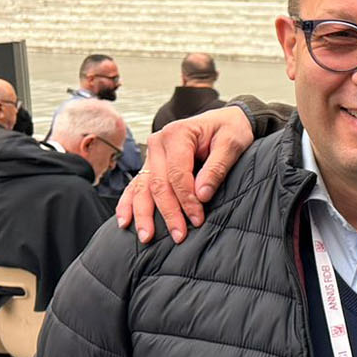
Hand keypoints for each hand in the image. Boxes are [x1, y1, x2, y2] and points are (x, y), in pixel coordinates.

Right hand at [115, 105, 253, 242]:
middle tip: (178, 235)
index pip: (177, 174)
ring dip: (143, 214)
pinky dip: (128, 203)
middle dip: (167, 212)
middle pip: (158, 184)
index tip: (198, 219)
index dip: (186, 199)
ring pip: (142, 187)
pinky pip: (136, 185)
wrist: (226, 120)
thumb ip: (217, 168)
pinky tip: (124, 221)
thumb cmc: (230, 129)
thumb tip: (201, 195)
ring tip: (146, 237)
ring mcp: (152, 154)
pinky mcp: (151, 164)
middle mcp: (158, 142)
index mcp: (177, 134)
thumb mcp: (232, 144)